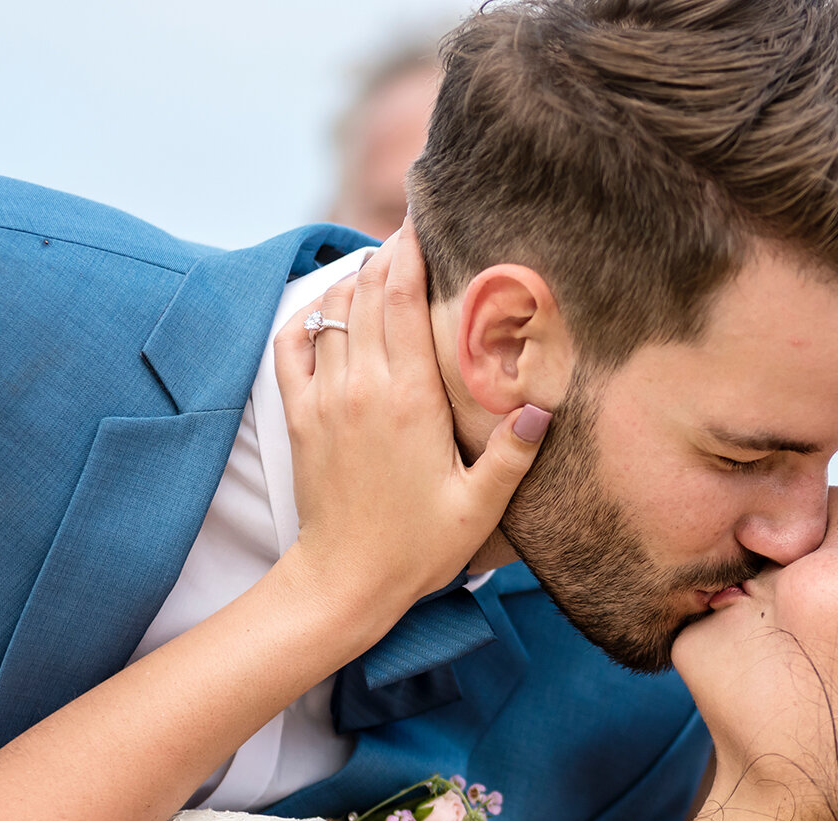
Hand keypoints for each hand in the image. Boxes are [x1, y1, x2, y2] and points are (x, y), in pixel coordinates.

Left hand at [272, 226, 549, 625]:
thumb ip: (513, 454)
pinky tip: (328, 309)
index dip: (413, 252)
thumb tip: (544, 409)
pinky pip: (293, 345)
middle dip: (388, 254)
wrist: (345, 581)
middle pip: (368, 292)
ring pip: (334, 311)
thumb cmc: (418, 548)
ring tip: (380, 262)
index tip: (427, 222)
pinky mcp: (300, 416)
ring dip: (355, 279)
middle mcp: (362, 387)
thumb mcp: (480, 508)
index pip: (404, 299)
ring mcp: (325, 399)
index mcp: (410, 399)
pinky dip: (309, 316)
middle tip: (411, 231)